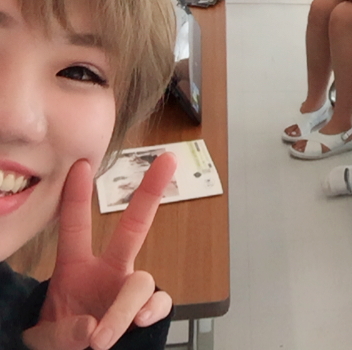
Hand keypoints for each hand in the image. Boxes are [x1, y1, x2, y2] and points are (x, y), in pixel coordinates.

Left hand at [23, 156, 176, 349]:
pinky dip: (152, 311)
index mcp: (75, 271)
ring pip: (141, 282)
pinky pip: (160, 302)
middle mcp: (107, 273)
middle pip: (134, 226)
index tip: (80, 166)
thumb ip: (62, 333)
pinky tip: (139, 321)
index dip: (76, 197)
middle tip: (167, 160)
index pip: (75, 228)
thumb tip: (91, 328)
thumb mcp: (43, 340)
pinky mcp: (145, 312)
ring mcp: (127, 291)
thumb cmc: (57, 347)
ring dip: (123, 309)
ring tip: (101, 338)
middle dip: (150, 192)